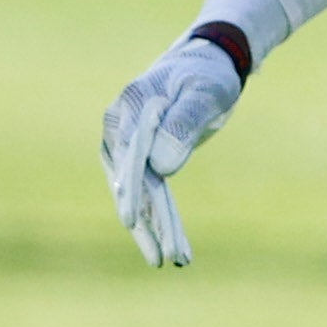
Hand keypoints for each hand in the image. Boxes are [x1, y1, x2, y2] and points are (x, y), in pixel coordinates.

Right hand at [101, 30, 246, 267]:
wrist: (205, 65)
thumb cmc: (207, 75)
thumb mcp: (205, 92)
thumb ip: (184, 122)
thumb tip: (162, 166)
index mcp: (131, 108)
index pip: (130, 155)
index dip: (132, 190)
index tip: (133, 222)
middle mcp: (119, 129)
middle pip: (131, 183)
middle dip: (149, 223)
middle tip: (165, 259)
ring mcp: (124, 146)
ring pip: (138, 195)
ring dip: (155, 230)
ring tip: (175, 261)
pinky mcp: (138, 161)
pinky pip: (149, 194)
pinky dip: (161, 220)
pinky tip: (176, 249)